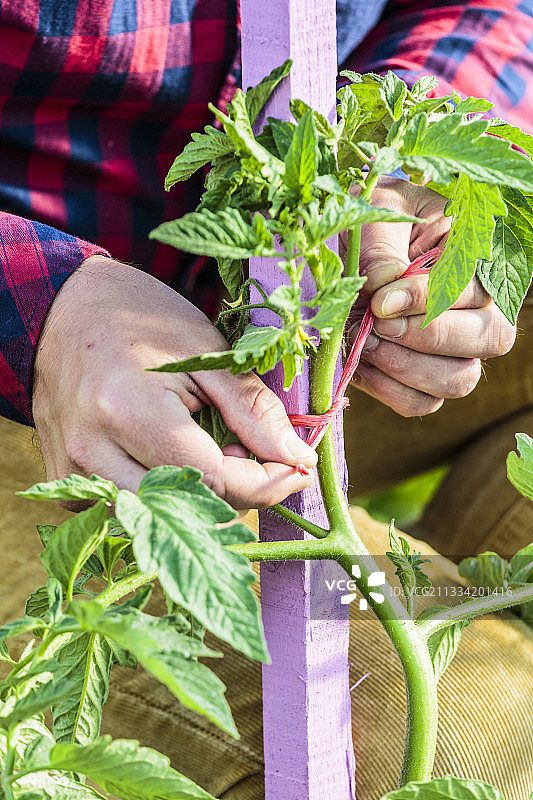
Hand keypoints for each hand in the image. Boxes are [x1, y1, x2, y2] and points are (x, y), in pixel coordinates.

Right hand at [32, 257, 316, 508]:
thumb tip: (298, 457)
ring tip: (205, 444)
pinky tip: (168, 454)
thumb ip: (253, 410)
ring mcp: (71, 473)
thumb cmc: (140, 319)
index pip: (214, 479)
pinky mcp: (64, 485)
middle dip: (237, 488)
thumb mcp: (207, 352)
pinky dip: (165, 495)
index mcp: (127, 410)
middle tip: (245, 445)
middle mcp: (92, 452)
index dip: (268, 481)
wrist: (63, 311)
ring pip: (162, 519)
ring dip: (201, 493)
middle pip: (190, 508)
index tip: (297, 465)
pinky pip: (130, 511)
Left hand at [343, 178, 515, 416]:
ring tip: (366, 341)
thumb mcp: (374, 216)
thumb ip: (381, 249)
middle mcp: (478, 309)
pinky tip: (361, 362)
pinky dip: (388, 390)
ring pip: (459, 380)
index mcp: (475, 259)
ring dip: (407, 367)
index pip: (476, 291)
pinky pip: (420, 404)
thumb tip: (387, 288)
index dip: (428, 301)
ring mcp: (453, 351)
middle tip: (376, 323)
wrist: (340, 249)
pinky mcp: (421, 381)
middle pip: (491, 340)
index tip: (380, 301)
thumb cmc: (368, 221)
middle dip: (426, 336)